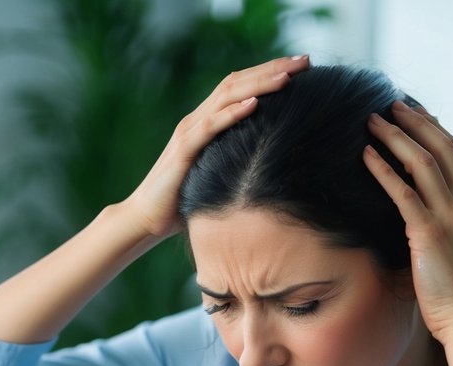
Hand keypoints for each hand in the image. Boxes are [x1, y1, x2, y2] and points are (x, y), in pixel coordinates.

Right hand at [123, 55, 310, 239]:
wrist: (147, 218)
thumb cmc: (185, 200)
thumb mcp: (218, 173)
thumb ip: (237, 158)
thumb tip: (274, 159)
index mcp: (207, 122)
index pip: (242, 87)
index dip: (271, 72)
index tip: (305, 67)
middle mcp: (198, 119)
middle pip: (238, 83)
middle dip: (273, 69)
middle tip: (306, 60)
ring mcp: (189, 132)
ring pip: (226, 97)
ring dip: (258, 84)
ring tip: (287, 76)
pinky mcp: (183, 151)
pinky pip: (209, 128)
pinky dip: (231, 114)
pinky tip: (254, 104)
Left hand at [363, 101, 452, 344]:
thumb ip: (450, 232)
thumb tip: (425, 223)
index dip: (434, 129)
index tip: (415, 113)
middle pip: (443, 147)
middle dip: (416, 121)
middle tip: (391, 103)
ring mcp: (451, 218)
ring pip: (422, 162)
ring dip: (395, 137)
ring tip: (372, 121)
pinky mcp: (430, 234)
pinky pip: (403, 192)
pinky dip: (383, 170)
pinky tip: (366, 156)